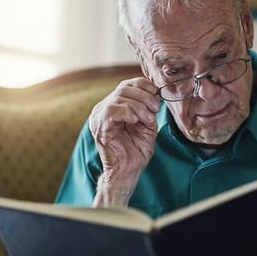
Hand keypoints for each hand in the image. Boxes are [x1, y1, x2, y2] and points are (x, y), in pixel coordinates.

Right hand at [89, 77, 159, 206]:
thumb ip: (148, 108)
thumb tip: (155, 93)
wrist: (129, 171)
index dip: (144, 85)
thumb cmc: (137, 150)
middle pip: (124, 88)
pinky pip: (113, 111)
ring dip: (140, 107)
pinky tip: (135, 122)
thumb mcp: (147, 123)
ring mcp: (99, 118)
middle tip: (156, 109)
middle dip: (145, 96)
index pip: (126, 84)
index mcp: (113, 106)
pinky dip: (129, 113)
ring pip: (120, 97)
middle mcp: (102, 109)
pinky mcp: (100, 128)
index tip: (157, 95)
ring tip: (148, 119)